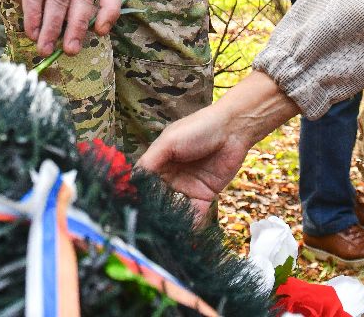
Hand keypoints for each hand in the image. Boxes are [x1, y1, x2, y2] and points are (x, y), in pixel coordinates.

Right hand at [138, 71, 297, 221]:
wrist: (233, 130)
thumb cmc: (197, 128)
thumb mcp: (169, 141)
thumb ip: (150, 161)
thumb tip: (130, 181)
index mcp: (158, 162)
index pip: (143, 182)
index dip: (138, 196)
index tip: (131, 211)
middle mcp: (170, 178)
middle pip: (157, 199)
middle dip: (153, 213)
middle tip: (147, 228)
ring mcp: (187, 188)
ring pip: (174, 209)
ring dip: (170, 221)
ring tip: (163, 235)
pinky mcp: (205, 197)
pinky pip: (195, 214)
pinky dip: (190, 225)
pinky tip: (183, 234)